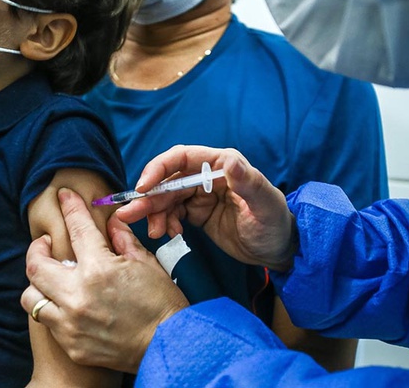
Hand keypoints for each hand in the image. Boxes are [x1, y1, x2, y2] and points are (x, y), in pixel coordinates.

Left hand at [21, 188, 188, 373]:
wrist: (169, 346)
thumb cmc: (162, 303)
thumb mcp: (146, 264)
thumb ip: (122, 240)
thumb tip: (111, 222)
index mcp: (99, 269)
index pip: (76, 229)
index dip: (69, 207)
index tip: (64, 196)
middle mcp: (77, 295)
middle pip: (35, 265)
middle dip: (36, 248)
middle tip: (44, 244)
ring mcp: (70, 323)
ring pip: (30, 297)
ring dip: (38, 283)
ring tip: (51, 278)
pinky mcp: (70, 344)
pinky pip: (47, 321)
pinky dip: (52, 308)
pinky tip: (66, 303)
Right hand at [117, 145, 296, 270]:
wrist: (278, 251)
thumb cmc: (275, 224)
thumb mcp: (264, 205)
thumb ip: (248, 182)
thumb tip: (231, 161)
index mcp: (222, 164)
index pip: (182, 157)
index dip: (159, 169)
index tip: (143, 188)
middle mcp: (207, 175)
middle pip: (168, 180)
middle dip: (149, 197)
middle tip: (131, 215)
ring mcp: (200, 194)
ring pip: (166, 198)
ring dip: (154, 213)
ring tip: (155, 233)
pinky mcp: (197, 212)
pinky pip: (171, 213)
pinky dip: (164, 222)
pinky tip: (169, 234)